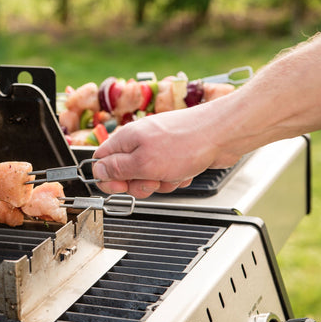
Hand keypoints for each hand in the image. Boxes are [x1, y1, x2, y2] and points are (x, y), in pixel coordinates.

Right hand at [92, 105, 240, 197]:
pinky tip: (185, 171)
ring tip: (173, 173)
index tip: (122, 187)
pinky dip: (175, 177)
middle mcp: (140, 141)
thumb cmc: (186, 143)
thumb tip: (97, 171)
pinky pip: (166, 174)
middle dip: (138, 184)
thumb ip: (117, 169)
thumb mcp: (143, 163)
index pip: (101, 161)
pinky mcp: (175, 153)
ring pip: (147, 176)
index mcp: (126, 139)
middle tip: (152, 180)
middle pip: (125, 173)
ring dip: (160, 182)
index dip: (108, 179)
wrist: (223, 134)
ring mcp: (158, 147)